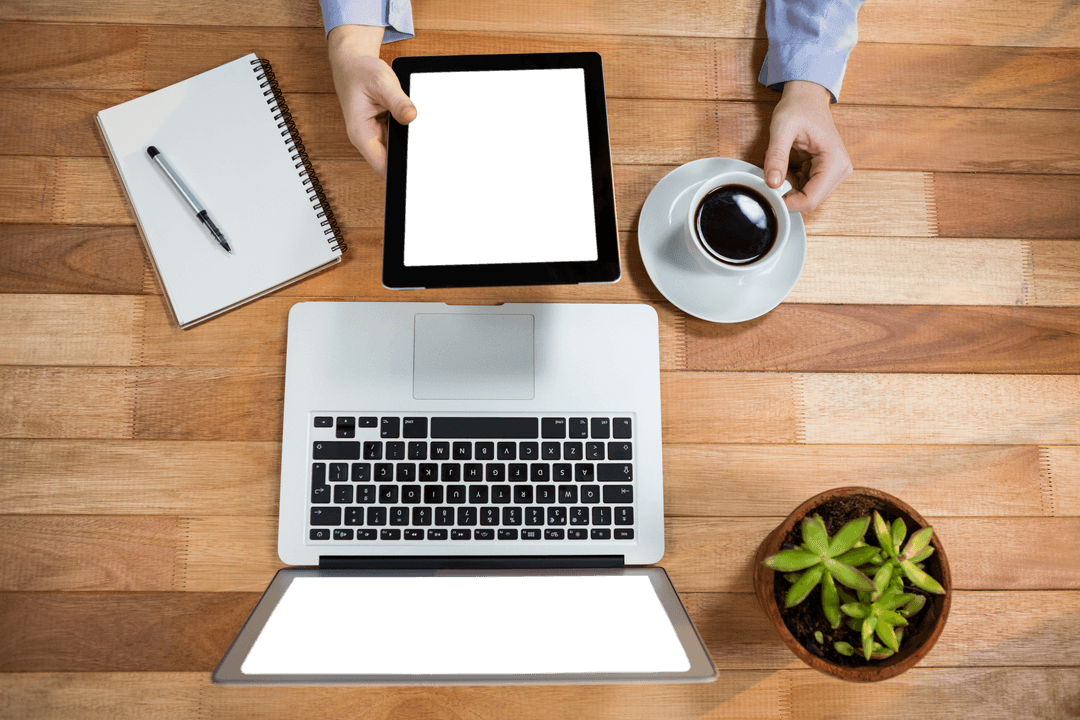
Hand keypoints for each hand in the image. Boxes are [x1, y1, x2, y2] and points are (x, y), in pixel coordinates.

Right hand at [327, 24, 417, 177]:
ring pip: (398, 151)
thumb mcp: (382, 82)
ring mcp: (375, 136)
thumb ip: (398, 102)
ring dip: (411, 147)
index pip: (383, 167)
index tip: (420, 174)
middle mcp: (367, 139)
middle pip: (393, 162)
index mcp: (361, 134)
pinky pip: (399, 140)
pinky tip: (419, 130)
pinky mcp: (383, 131)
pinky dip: (410, 136)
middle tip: (435, 159)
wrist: (352, 64)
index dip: (401, 174)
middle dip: (411, 160)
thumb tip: (412, 116)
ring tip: (427, 138)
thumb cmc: (360, 72)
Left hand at [764, 80, 852, 212]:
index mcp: (835, 162)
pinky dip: (790, 181)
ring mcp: (833, 173)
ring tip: (779, 165)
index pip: (811, 200)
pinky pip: (804, 188)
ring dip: (788, 187)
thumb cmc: (798, 107)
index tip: (768, 194)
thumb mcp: (782, 128)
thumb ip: (777, 156)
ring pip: (805, 196)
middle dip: (787, 194)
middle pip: (809, 201)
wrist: (806, 97)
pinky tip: (786, 165)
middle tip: (770, 177)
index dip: (788, 202)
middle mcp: (840, 171)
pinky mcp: (824, 173)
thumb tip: (772, 183)